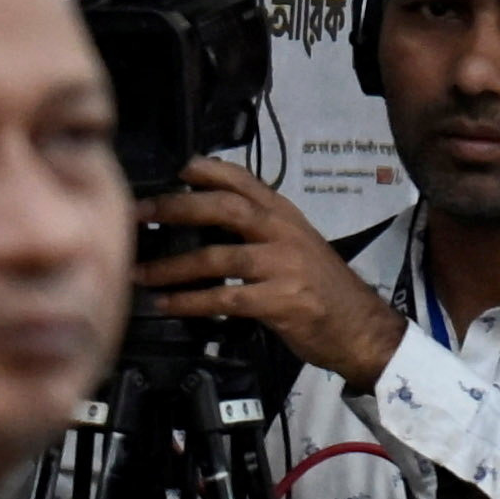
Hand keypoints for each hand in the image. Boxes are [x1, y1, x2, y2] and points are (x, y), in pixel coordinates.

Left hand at [132, 160, 406, 383]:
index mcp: (287, 216)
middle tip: (138, 214)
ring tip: (140, 272)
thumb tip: (199, 225)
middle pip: (225, 208)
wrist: (361, 329)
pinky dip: (189, 301)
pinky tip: (167, 303)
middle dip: (176, 208)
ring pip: (217, 256)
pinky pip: (225, 297)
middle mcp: (285, 233)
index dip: (208, 170)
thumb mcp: (295, 248)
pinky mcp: (281, 300)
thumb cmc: (322, 290)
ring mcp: (285, 266)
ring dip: (171, 266)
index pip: (245, 180)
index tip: (175, 168)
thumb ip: (257, 233)